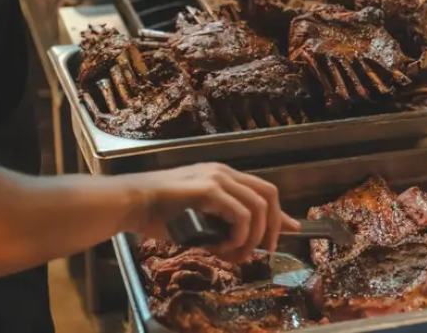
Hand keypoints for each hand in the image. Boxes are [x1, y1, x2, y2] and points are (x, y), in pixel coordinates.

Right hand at [123, 163, 299, 261]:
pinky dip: (240, 235)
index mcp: (223, 176)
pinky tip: (224, 246)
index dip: (281, 213)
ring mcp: (217, 178)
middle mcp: (224, 172)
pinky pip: (241, 214)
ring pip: (259, 206)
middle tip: (266, 250)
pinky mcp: (209, 189)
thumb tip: (242, 245)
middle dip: (273, 226)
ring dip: (255, 235)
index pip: (263, 191)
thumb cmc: (158, 213)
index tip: (294, 229)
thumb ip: (221, 228)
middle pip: (269, 194)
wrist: (131, 203)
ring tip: (239, 254)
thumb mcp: (198, 221)